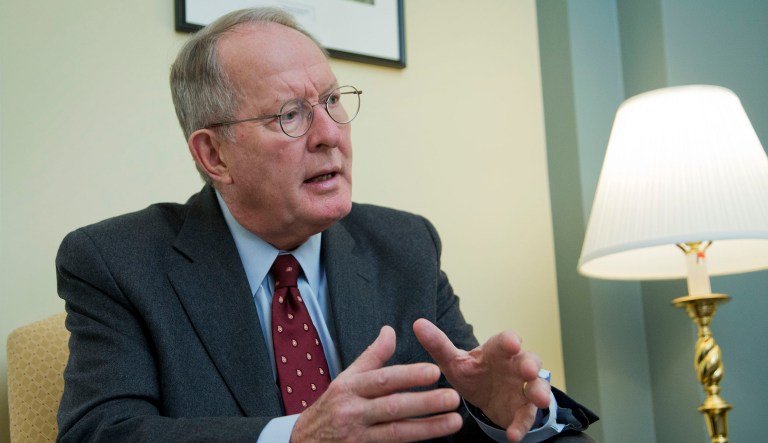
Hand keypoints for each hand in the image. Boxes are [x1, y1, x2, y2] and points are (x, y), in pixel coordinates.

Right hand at [291, 326, 462, 442]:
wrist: (303, 442)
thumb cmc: (331, 405)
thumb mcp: (346, 378)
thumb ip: (371, 356)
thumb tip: (390, 330)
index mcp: (349, 387)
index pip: (383, 379)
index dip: (409, 375)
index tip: (435, 371)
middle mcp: (352, 411)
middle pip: (392, 407)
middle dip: (425, 403)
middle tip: (454, 397)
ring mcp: (356, 436)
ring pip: (396, 432)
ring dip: (428, 427)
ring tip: (454, 421)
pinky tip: (433, 439)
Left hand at [413, 318, 550, 441]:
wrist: (484, 396)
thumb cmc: (472, 371)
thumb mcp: (453, 360)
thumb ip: (438, 344)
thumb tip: (418, 324)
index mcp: (497, 351)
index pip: (506, 341)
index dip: (510, 340)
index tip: (512, 342)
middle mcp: (514, 366)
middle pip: (528, 361)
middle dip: (530, 364)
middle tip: (530, 369)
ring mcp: (521, 388)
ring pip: (537, 386)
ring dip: (539, 391)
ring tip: (539, 399)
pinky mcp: (522, 410)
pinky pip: (525, 417)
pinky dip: (522, 426)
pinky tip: (513, 435)